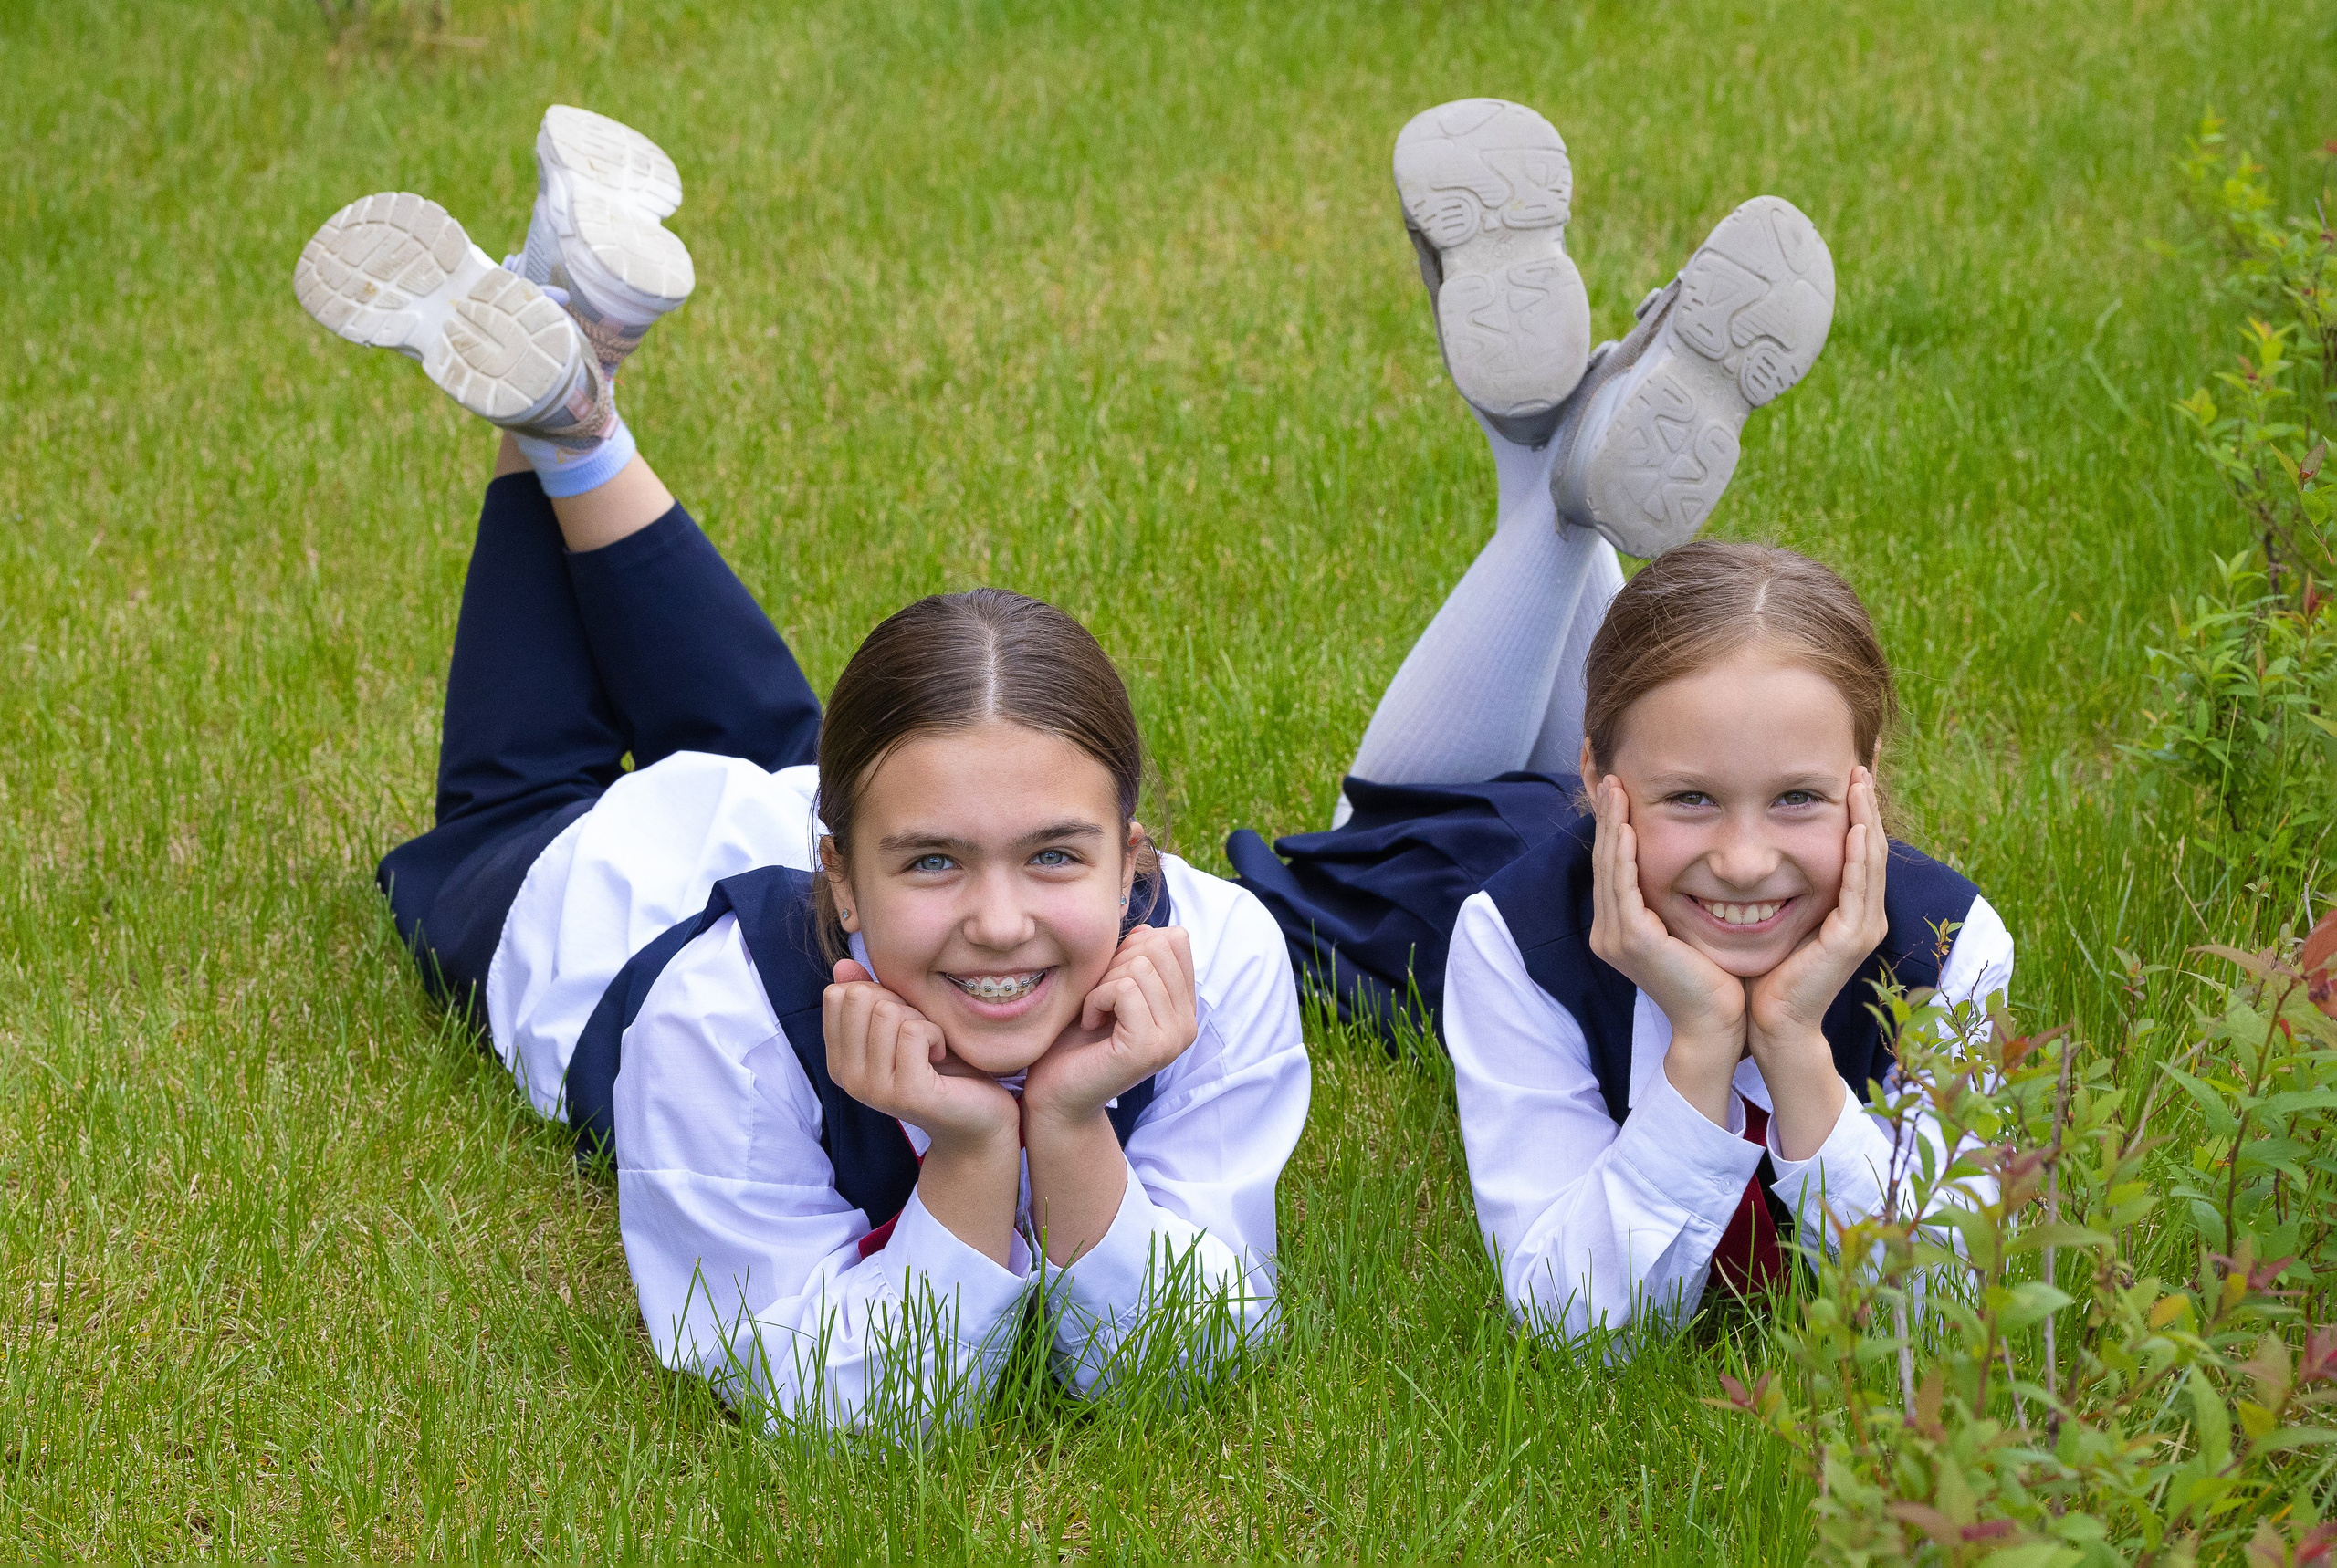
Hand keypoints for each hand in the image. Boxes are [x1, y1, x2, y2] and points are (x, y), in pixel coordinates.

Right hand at [823, 961, 1019, 1148]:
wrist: (978, 1119)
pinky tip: (941, 1057)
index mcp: (839, 1061)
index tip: (901, 1020)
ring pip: (887, 1011)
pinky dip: (937, 1034)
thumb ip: (870, 997)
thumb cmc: (943, 1067)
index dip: (877, 993)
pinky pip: (914, 1031)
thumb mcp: (902, 1024)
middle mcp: (847, 1078)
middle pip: (860, 998)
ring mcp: (873, 1088)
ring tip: (932, 1047)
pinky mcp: (905, 1093)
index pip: (838, 995)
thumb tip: (842, 963)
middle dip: (898, 1003)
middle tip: (920, 1035)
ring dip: (921, 1019)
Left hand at [1021, 925, 1197, 1132]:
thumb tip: (1148, 929)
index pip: (1176, 939)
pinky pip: (1125, 989)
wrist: (1056, 1095)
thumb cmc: (1076, 1039)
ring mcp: (1173, 1039)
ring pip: (1140, 966)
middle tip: (1099, 999)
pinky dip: (1096, 999)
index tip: (1111, 981)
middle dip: (1116, 963)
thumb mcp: (1110, 987)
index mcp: (1184, 1007)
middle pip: (1159, 947)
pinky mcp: (1150, 1048)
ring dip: (1103, 984)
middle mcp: (1188, 1024)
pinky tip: (1089, 1023)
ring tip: (1094, 1013)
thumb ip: (1135, 959)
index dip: (1133, 947)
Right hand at [1586, 776, 1746, 1123]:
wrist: (1718, 1025)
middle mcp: (1609, 931)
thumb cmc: (1715, 980)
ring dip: (1610, 826)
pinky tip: (1626, 828)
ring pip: (1609, 869)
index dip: (1612, 829)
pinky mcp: (1632, 940)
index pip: (1613, 868)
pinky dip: (1624, 854)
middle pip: (1604, 862)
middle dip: (1605, 818)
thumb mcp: (1690, 930)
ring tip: (1614, 791)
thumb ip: (1678, 901)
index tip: (1618, 793)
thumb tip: (1692, 865)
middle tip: (1609, 779)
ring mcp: (1616, 937)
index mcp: (1619, 929)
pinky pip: (1623, 888)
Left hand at [1744, 766, 1887, 1156]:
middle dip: (1866, 804)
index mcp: (1846, 910)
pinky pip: (1858, 885)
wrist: (1768, 1024)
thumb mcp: (1773, 918)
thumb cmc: (1763, 974)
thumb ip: (1777, 887)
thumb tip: (1753, 851)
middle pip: (1870, 847)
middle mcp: (1861, 915)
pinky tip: (1857, 824)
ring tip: (1860, 779)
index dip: (1854, 811)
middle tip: (1860, 761)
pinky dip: (1859, 853)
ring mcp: (1861, 927)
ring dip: (1868, 817)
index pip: (1854, 849)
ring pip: (1869, 860)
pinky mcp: (1851, 939)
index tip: (1845, 773)